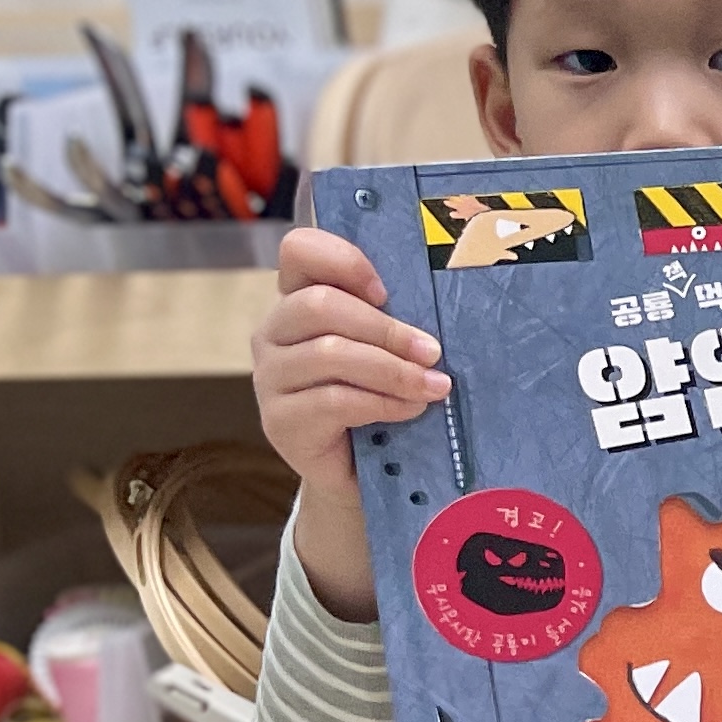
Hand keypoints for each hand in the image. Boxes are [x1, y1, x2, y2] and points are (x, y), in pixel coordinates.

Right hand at [254, 229, 443, 620]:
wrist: (361, 472)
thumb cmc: (381, 397)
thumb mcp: (389, 351)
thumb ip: (396, 320)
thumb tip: (451, 301)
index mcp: (298, 298)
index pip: (300, 250)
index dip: (344, 260)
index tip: (387, 291)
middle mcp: (274, 332)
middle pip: (320, 305)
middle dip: (387, 329)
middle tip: (433, 352)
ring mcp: (269, 377)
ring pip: (330, 354)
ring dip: (393, 371)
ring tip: (433, 387)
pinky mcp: (279, 420)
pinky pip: (333, 401)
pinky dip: (382, 404)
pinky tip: (409, 412)